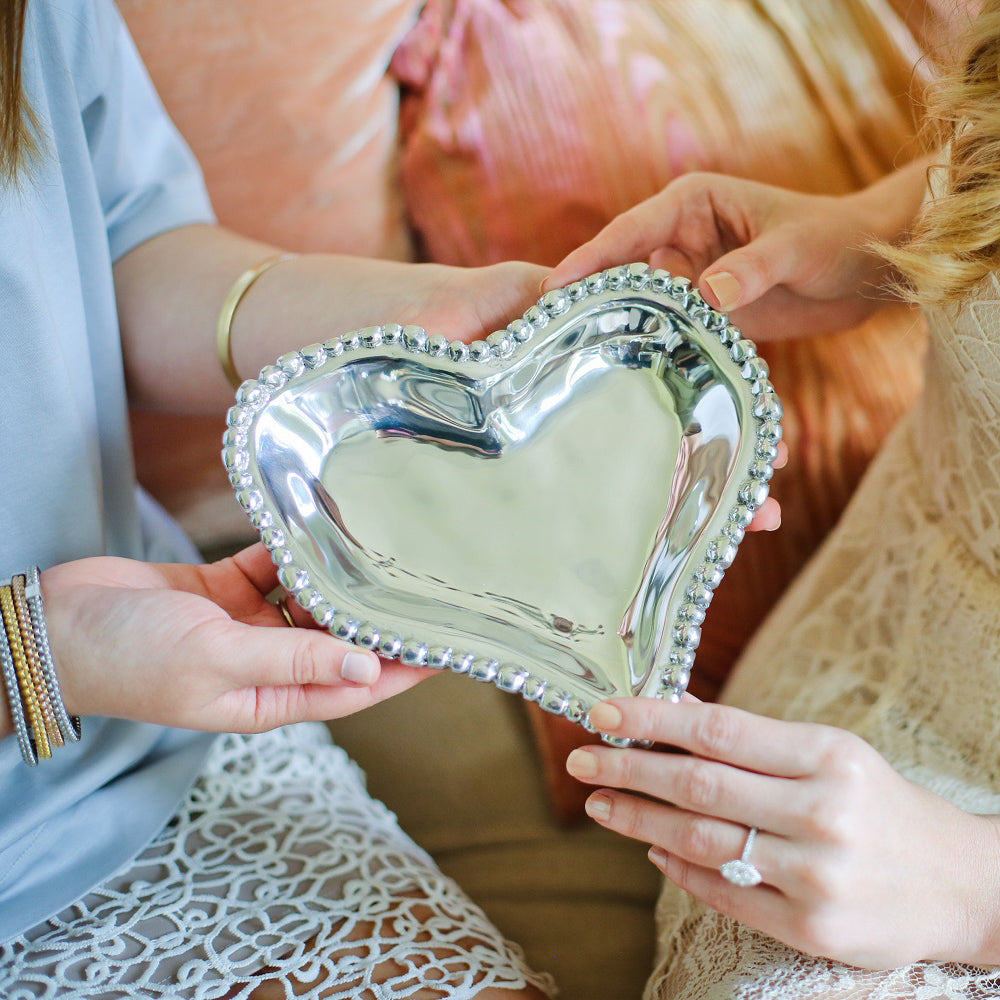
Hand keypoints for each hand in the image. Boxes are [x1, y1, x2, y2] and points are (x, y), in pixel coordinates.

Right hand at [40, 544, 429, 732]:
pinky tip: (311, 528)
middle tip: (418, 582)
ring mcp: (242, 627)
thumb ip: (294, 662)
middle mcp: (263, 664)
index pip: (352, 687)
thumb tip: (368, 671)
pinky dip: (288, 553)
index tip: (446, 647)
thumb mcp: (218, 660)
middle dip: (373, 617)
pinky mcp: (220, 592)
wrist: (56, 623)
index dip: (400, 669)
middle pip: (335, 642)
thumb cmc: (130, 656)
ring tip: (373, 546)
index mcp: (267, 699)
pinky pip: (268, 570)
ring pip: (305, 602)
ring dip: (332, 578)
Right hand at [544, 167, 928, 342]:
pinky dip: (656, 351)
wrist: (869, 268)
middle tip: (551, 337)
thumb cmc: (835, 239)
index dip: (589, 260)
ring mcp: (693, 279)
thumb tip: (706, 294)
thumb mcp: (793, 249)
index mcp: (693, 205)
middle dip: (592, 301)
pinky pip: (672, 332)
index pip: (629, 232)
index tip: (552, 288)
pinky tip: (633, 379)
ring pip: (644, 307)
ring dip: (621, 332)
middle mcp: (683, 239)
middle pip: (625, 272)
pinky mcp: (707, 313)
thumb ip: (751, 268)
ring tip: (581, 365)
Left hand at [566, 698, 999, 968]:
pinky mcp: (812, 927)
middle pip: (699, 786)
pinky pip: (725, 894)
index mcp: (828, 756)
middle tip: (582, 761)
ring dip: (640, 821)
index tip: (603, 713)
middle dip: (629, 770)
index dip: (651, 720)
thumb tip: (676, 715)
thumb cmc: (883, 804)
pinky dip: (679, 868)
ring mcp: (816, 875)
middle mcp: (823, 813)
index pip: (718, 730)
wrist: (963, 883)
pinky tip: (652, 849)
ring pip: (703, 842)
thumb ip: (755, 740)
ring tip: (601, 805)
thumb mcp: (833, 753)